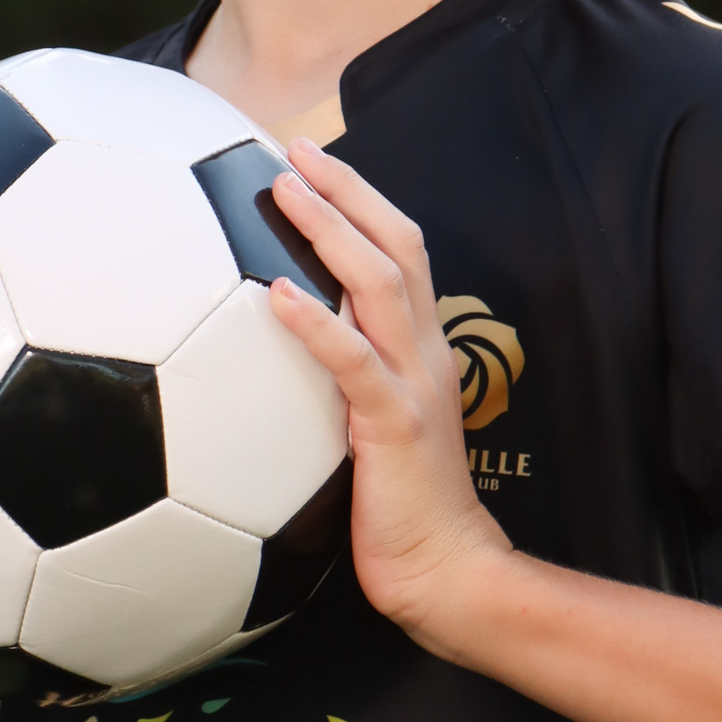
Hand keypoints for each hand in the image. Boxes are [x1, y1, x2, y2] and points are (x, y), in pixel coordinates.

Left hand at [267, 142, 510, 636]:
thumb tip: (285, 344)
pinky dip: (316, 323)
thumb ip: (345, 378)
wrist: (447, 570)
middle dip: (348, 191)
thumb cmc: (401, 506)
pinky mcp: (395, 424)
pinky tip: (274, 295)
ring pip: (382, 284)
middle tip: (295, 151)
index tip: (312, 162)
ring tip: (285, 192)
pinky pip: (353, 362)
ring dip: (330, 231)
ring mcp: (415, 383)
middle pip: (398, 246)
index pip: (401, 252)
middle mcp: (425, 351)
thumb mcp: (372, 424)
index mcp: (421, 348)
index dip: (361, 200)